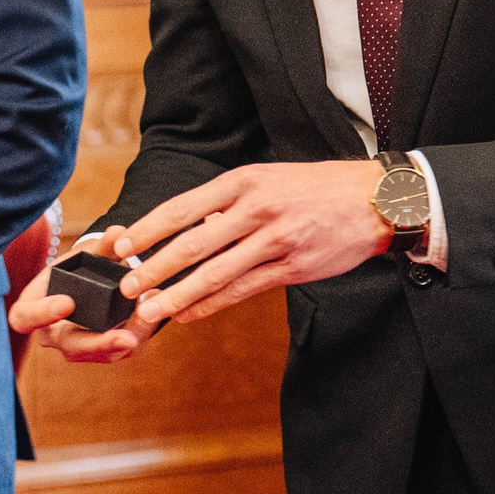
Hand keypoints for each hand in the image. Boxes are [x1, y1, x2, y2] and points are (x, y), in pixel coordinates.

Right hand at [13, 231, 153, 364]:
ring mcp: (75, 348)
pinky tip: (153, 317)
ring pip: (100, 354)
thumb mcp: (83, 255)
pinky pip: (118, 352)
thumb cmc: (74, 270)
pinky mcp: (99, 354)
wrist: (87, 289)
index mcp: (31, 309)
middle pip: (70, 347)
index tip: (68, 302)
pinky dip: (138, 336)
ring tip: (149, 319)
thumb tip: (118, 233)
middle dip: (100, 343)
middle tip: (125, 337)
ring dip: (130, 340)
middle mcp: (51, 334)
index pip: (24, 318)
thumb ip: (100, 245)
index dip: (42, 313)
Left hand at [112, 160, 388, 332]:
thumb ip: (228, 202)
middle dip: (154, 268)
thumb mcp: (267, 178)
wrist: (375, 200)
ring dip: (178, 295)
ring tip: (150, 311)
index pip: (182, 207)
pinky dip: (212, 305)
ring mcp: (275, 240)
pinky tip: (190, 315)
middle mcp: (256, 209)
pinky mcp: (293, 268)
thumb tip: (190, 223)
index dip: (147, 229)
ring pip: (216, 273)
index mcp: (242, 182)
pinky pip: (243, 290)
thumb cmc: (315, 188)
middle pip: (193, 243)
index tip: (119, 246)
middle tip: (126, 287)